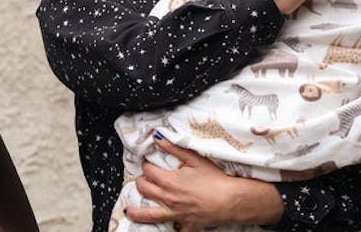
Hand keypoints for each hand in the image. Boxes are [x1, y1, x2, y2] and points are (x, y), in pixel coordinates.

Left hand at [125, 136, 282, 230]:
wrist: (232, 200)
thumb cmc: (216, 179)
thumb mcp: (194, 159)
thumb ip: (173, 148)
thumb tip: (158, 137)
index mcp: (169, 181)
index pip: (148, 170)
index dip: (146, 164)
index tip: (148, 163)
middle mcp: (168, 198)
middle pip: (144, 189)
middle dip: (141, 182)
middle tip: (143, 179)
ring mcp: (176, 213)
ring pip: (150, 214)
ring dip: (136, 212)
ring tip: (128, 211)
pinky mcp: (187, 224)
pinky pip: (176, 230)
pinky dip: (171, 229)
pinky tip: (167, 227)